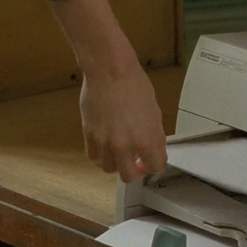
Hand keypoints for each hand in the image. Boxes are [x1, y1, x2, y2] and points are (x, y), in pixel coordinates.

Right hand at [79, 65, 166, 181]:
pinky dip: (100, 156)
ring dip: (116, 164)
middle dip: (135, 171)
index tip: (152, 161)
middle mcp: (123, 146)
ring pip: (108, 169)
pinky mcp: (89, 134)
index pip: (155, 167)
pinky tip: (105, 148)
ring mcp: (104, 142)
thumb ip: (156, 137)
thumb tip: (157, 152)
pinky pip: (93, 156)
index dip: (155, 165)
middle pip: (128, 176)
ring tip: (119, 153)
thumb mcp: (154, 112)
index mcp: (145, 140)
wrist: (109, 70)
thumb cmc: (134, 85)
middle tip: (136, 162)